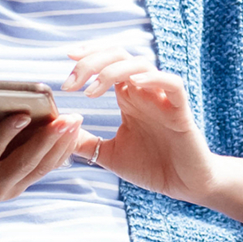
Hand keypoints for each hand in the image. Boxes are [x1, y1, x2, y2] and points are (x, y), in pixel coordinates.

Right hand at [0, 106, 83, 241]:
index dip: (6, 134)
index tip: (24, 114)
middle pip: (23, 162)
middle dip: (46, 140)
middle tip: (65, 118)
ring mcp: (8, 190)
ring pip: (40, 168)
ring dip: (60, 145)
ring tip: (75, 121)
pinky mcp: (19, 188)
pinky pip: (44, 171)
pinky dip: (60, 153)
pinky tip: (72, 134)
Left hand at [62, 46, 217, 203]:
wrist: (185, 186)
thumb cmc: (152, 167)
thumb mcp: (108, 154)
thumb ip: (83, 141)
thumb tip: (56, 131)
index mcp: (128, 97)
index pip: (107, 62)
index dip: (88, 55)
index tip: (66, 58)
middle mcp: (144, 92)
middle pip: (120, 56)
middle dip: (92, 61)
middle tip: (70, 83)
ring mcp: (163, 99)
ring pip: (141, 65)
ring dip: (113, 71)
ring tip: (92, 91)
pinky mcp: (181, 112)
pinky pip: (172, 84)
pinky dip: (154, 78)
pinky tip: (133, 85)